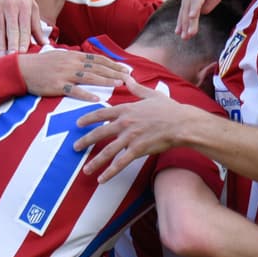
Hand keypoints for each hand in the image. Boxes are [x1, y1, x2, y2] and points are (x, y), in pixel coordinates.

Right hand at [0, 0, 46, 55]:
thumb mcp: (30, 4)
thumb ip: (36, 24)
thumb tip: (44, 43)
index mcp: (25, 7)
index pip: (26, 29)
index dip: (24, 44)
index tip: (24, 58)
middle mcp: (12, 6)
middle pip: (12, 31)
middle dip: (12, 47)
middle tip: (11, 62)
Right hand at [17, 50, 126, 101]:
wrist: (22, 69)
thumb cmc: (41, 64)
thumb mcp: (61, 56)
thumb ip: (76, 59)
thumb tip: (92, 62)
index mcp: (74, 55)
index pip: (98, 59)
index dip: (113, 64)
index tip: (126, 69)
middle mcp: (72, 63)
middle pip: (98, 68)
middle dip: (115, 72)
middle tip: (129, 78)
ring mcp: (65, 74)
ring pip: (89, 77)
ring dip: (105, 81)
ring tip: (118, 84)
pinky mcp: (57, 85)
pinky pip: (74, 90)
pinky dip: (86, 94)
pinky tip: (96, 98)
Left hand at [74, 76, 203, 180]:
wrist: (182, 123)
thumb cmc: (170, 109)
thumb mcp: (152, 95)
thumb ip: (136, 88)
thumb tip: (127, 77)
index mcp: (127, 109)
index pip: (102, 113)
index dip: (88, 118)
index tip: (78, 123)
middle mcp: (125, 123)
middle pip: (100, 133)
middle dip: (85, 141)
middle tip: (75, 147)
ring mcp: (130, 137)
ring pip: (108, 151)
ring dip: (95, 162)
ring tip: (86, 170)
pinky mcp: (138, 149)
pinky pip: (121, 163)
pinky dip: (110, 172)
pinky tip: (102, 179)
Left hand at [178, 0, 255, 37]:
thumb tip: (203, 11)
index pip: (189, 1)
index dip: (185, 17)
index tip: (183, 31)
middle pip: (187, 2)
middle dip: (183, 21)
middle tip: (182, 37)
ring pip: (192, 0)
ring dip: (188, 19)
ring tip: (187, 34)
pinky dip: (195, 5)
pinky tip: (192, 17)